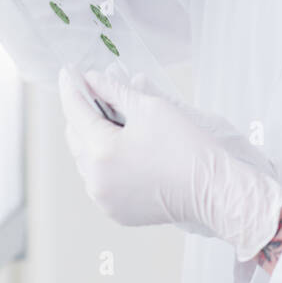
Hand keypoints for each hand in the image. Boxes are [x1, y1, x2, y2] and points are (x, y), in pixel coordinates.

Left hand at [57, 64, 281, 260]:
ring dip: (92, 139)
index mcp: (100, 152)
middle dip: (81, 113)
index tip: (69, 71)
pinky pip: (100, 181)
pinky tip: (120, 148)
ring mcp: (104, 199)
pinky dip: (104, 163)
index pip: (75, 111)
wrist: (212, 189)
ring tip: (108, 119)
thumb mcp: (149, 108)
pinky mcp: (116, 211)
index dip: (71, 87)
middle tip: (91, 91)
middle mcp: (95, 180)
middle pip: (76, 138)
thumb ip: (115, 91)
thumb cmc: (186, 146)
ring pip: (86, 161)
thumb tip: (94, 80)